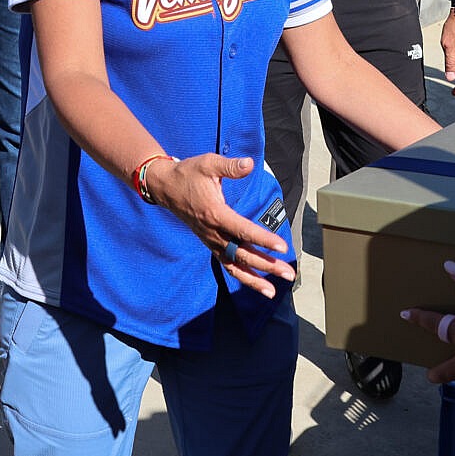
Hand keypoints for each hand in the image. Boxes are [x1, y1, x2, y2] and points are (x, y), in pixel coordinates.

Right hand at [151, 154, 295, 297]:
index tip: (282, 247)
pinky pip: (226, 264)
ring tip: (272, 292)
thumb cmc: (188, 174)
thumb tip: (249, 164)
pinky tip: (256, 284)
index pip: (243, 231)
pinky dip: (241, 276)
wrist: (165, 187)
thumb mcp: (208, 163)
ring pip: (234, 265)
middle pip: (243, 254)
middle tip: (289, 274)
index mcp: (215, 214)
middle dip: (267, 266)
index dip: (264, 240)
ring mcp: (210, 241)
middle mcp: (213, 232)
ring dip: (254, 280)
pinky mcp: (210, 243)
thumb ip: (229, 166)